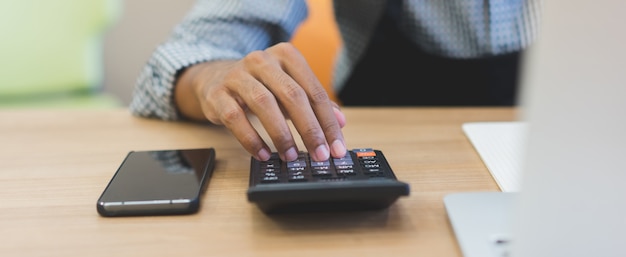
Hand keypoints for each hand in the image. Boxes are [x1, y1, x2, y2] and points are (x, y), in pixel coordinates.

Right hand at [174, 42, 346, 161]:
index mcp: (286, 55)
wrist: (214, 79)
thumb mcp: (289, 89)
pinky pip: (235, 118)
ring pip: (264, 104)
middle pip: (292, 95)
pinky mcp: (217, 94)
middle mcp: (262, 60)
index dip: (328, 121)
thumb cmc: (260, 86)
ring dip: (281, 134)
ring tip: (291, 156)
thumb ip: (314, 104)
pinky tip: (263, 154)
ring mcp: (237, 75)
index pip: (314, 90)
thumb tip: (341, 122)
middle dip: (309, 129)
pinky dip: (251, 139)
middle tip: (319, 154)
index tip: (336, 147)